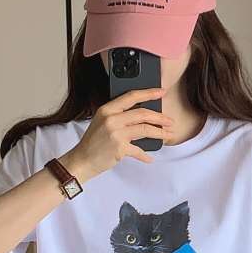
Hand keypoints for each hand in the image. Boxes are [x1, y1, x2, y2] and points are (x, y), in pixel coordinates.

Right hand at [60, 87, 174, 180]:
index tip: (161, 92)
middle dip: (160, 117)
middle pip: (142, 113)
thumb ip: (118, 116)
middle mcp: (111, 119)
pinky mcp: (120, 148)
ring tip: (168, 135)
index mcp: (107, 109)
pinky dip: (145, 155)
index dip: (149, 93)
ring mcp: (116, 133)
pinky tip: (149, 158)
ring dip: (159, 133)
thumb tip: (142, 115)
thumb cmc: (93, 142)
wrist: (82, 160)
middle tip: (170, 121)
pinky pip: (139, 150)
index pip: (131, 96)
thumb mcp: (102, 122)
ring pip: (145, 129)